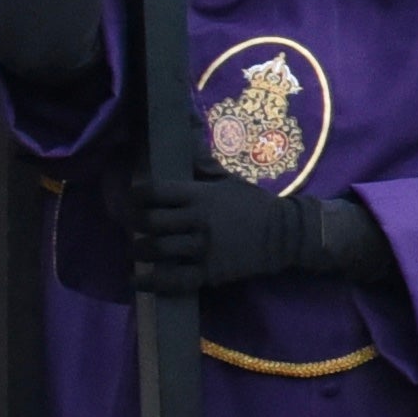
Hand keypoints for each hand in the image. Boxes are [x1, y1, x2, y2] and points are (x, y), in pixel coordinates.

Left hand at [129, 179, 383, 292]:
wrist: (286, 235)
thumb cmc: (254, 205)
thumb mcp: (228, 181)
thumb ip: (202, 167)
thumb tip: (184, 134)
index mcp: (202, 195)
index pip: (155, 192)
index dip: (136, 195)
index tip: (133, 198)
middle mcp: (199, 220)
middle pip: (151, 222)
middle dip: (134, 223)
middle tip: (131, 225)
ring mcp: (204, 248)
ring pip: (158, 250)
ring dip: (139, 251)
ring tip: (136, 250)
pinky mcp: (210, 272)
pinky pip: (173, 279)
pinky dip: (150, 282)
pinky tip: (136, 280)